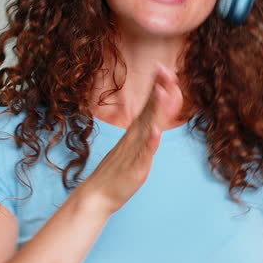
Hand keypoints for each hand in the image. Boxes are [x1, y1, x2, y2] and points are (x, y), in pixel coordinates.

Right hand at [81, 63, 183, 214]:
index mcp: (136, 131)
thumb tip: (155, 117)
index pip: (149, 104)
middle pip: (150, 109)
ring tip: (162, 91)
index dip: (157, 86)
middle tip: (165, 69)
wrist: (97, 195)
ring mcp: (134, 150)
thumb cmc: (117, 171)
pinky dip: (150, 142)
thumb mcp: (134, 147)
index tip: (163, 67)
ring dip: (156, 110)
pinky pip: (143, 153)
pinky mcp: (135, 167)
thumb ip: (144, 130)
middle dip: (159, 89)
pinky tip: (156, 131)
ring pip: (148, 127)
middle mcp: (135, 136)